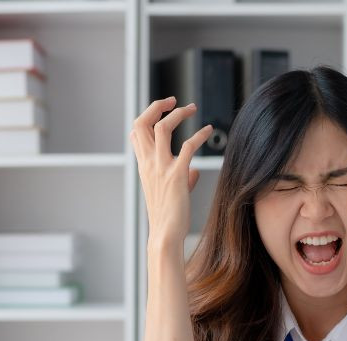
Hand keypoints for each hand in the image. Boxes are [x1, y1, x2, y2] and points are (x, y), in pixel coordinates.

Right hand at [130, 96, 213, 250]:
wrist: (165, 234)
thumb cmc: (168, 216)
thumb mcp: (171, 192)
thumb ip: (181, 177)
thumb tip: (194, 171)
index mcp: (144, 165)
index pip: (136, 132)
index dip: (147, 116)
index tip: (163, 110)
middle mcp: (149, 163)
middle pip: (142, 122)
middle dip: (157, 106)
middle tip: (173, 100)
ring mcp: (161, 167)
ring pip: (162, 127)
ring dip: (178, 113)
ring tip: (191, 108)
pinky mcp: (177, 174)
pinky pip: (188, 146)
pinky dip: (199, 135)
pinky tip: (209, 131)